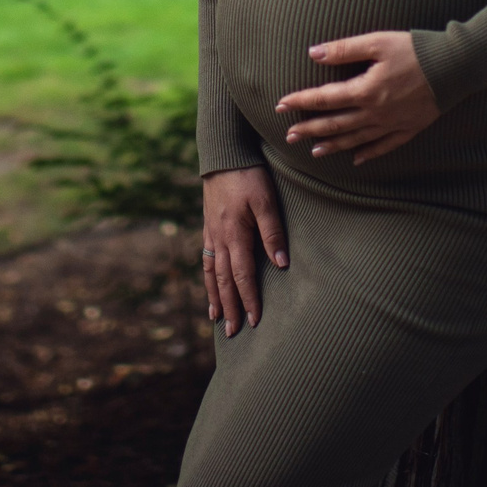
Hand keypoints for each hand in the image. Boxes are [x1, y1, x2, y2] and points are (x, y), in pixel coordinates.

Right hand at [200, 166, 286, 333]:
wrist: (223, 154)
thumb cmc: (249, 175)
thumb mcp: (266, 200)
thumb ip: (272, 232)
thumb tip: (281, 264)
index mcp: (235, 234)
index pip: (242, 275)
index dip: (249, 299)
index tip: (254, 321)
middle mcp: (219, 238)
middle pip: (223, 281)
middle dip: (230, 307)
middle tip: (233, 332)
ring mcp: (211, 233)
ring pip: (211, 273)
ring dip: (215, 297)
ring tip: (217, 318)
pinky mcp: (208, 227)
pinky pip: (205, 259)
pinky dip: (207, 278)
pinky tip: (210, 286)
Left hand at [276, 30, 440, 164]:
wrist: (455, 67)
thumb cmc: (416, 50)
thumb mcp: (377, 42)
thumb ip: (344, 50)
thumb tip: (314, 53)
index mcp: (366, 90)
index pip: (325, 98)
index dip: (301, 101)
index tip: (281, 104)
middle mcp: (375, 113)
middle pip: (336, 124)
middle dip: (310, 129)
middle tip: (289, 135)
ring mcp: (392, 124)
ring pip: (356, 139)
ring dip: (333, 145)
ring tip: (314, 151)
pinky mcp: (409, 129)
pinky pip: (384, 146)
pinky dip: (368, 153)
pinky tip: (357, 159)